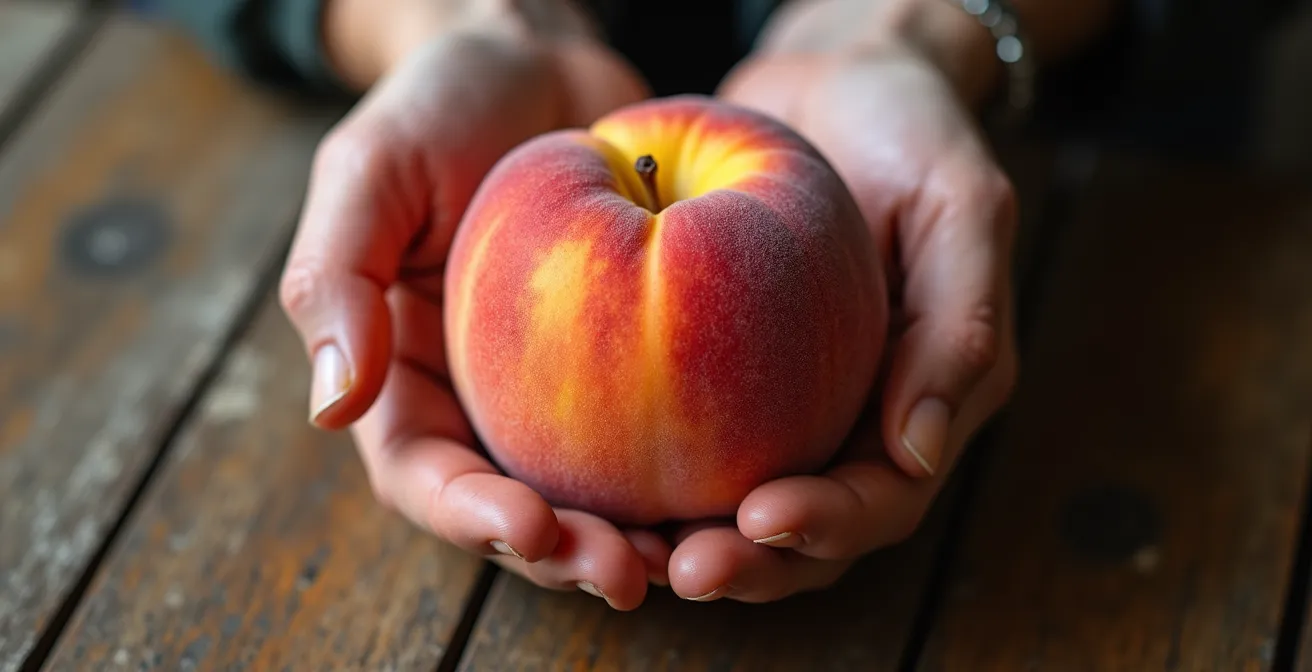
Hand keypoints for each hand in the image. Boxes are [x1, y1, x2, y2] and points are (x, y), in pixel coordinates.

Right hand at [278, 2, 668, 609]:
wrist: (541, 59)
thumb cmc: (443, 101)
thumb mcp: (370, 168)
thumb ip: (334, 276)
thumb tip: (332, 409)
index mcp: (406, 375)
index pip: (424, 474)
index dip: (473, 517)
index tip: (534, 528)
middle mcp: (484, 399)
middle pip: (518, 509)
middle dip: (567, 555)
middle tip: (630, 572)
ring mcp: (561, 390)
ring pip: (597, 493)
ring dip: (637, 536)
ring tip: (693, 554)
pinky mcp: (636, 362)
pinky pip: (664, 428)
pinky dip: (695, 468)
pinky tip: (744, 486)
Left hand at [665, 24, 1018, 601]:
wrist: (834, 78)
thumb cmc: (911, 129)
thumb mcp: (962, 205)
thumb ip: (960, 324)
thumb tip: (914, 452)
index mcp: (921, 401)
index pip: (883, 496)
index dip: (827, 525)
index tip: (758, 519)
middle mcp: (850, 418)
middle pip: (803, 529)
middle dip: (748, 562)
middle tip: (679, 568)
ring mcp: (783, 402)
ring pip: (734, 503)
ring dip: (686, 539)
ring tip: (625, 553)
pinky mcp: (719, 371)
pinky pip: (684, 435)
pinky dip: (644, 470)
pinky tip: (585, 480)